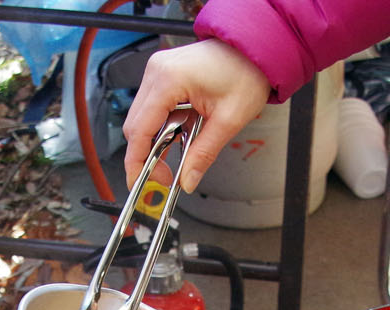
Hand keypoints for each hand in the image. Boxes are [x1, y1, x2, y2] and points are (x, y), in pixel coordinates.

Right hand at [122, 39, 270, 193]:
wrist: (253, 48)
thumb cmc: (246, 71)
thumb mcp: (228, 120)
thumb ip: (204, 154)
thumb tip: (188, 180)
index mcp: (169, 80)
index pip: (140, 130)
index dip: (136, 162)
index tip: (138, 182)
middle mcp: (157, 72)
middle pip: (135, 126)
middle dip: (147, 155)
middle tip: (166, 176)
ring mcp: (158, 71)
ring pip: (142, 119)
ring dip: (156, 141)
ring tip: (178, 154)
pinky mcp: (163, 74)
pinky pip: (153, 108)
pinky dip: (163, 127)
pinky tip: (179, 135)